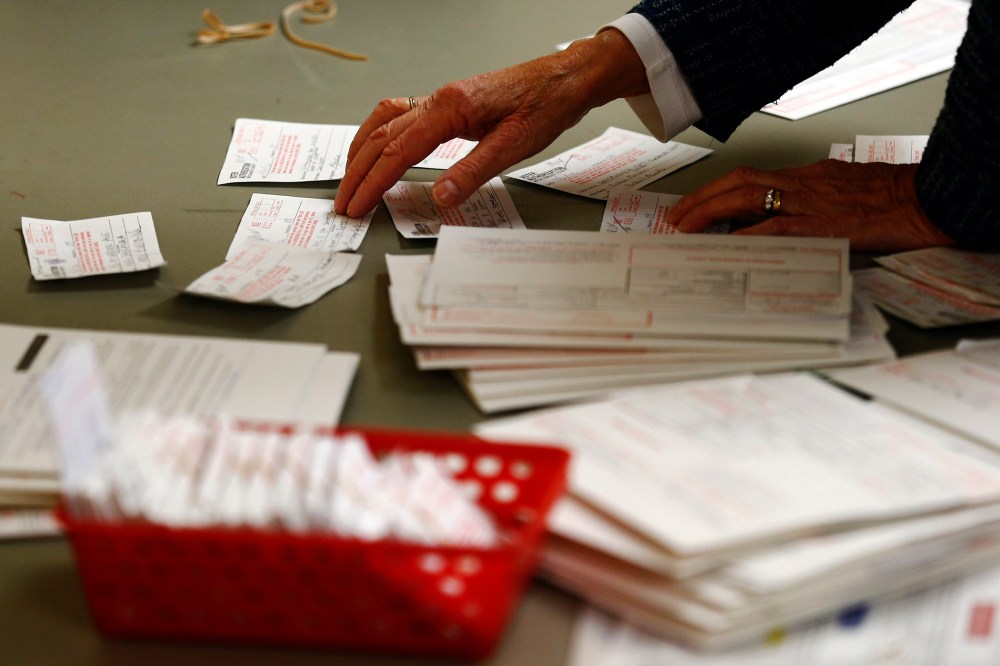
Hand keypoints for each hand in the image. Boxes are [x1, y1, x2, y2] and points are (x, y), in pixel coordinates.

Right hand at [333, 29, 648, 217]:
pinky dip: (379, 134)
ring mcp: (440, 99)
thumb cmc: (545, 106)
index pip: (398, 151)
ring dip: (362, 153)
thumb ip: (472, 172)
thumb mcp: (513, 146)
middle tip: (343, 204)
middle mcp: (438, 100)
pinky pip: (400, 116)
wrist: (565, 79)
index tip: (356, 206)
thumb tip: (439, 199)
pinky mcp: (448, 104)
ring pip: (385, 124)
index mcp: (449, 108)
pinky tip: (375, 147)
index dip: (373, 182)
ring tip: (349, 180)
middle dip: (359, 174)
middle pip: (382, 138)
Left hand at [672, 160, 953, 251]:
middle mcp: (800, 183)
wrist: (922, 199)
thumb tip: (776, 221)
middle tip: (676, 218)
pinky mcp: (821, 224)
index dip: (716, 191)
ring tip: (685, 229)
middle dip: (701, 199)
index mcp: (805, 176)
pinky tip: (726, 245)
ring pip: (746, 199)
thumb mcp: (840, 190)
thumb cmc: (889, 197)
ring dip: (710, 212)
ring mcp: (808, 202)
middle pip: (737, 183)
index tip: (694, 206)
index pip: (749, 178)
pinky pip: (774, 228)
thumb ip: (808, 202)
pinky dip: (746, 235)